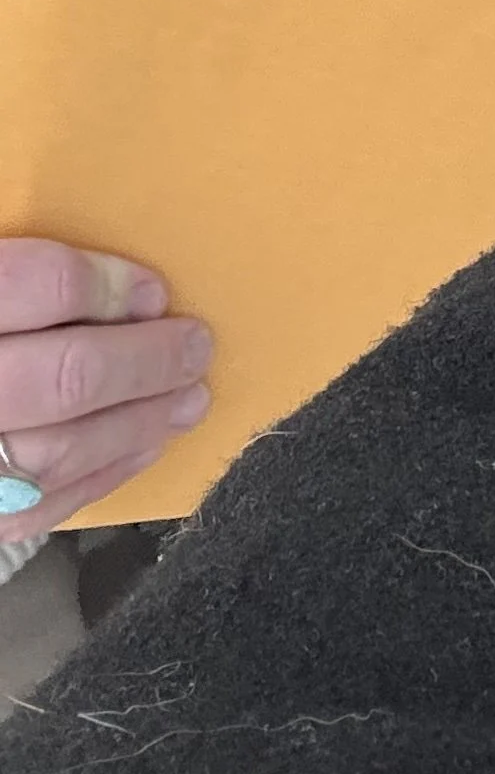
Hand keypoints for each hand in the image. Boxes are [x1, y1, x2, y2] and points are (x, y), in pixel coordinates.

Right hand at [0, 242, 210, 534]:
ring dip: (138, 422)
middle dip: (143, 362)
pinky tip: (144, 443)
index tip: (154, 287)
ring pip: (56, 451)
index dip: (103, 285)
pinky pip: (39, 507)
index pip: (34, 285)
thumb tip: (101, 266)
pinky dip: (102, 475)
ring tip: (190, 394)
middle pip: (60, 378)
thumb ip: (19, 271)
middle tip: (196, 344)